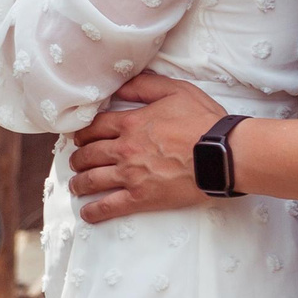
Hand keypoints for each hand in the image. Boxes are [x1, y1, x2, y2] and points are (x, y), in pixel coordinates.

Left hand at [66, 72, 223, 221]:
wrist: (222, 154)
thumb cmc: (203, 121)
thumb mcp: (175, 90)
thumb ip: (144, 86)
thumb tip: (121, 85)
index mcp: (130, 124)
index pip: (95, 127)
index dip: (83, 132)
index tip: (78, 137)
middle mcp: (125, 150)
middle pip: (89, 154)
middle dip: (78, 158)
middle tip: (75, 161)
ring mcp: (131, 175)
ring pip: (93, 180)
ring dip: (80, 183)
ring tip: (76, 185)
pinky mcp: (142, 198)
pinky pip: (110, 206)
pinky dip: (94, 211)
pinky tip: (87, 213)